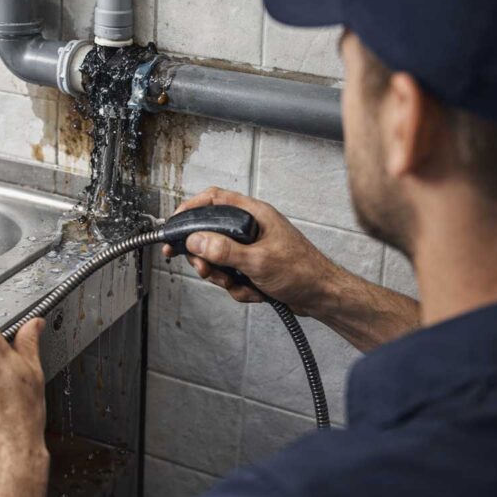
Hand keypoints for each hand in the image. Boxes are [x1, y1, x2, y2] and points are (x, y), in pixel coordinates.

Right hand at [162, 187, 343, 316]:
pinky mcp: (252, 266)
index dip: (190, 209)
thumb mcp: (258, 261)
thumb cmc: (303, 271)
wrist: (322, 296)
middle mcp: (250, 228)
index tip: (174, 226)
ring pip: (217, 260)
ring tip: (240, 284)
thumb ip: (224, 251)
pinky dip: (238, 288)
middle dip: (206, 258)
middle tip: (206, 269)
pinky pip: (230, 275)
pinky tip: (254, 291)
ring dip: (223, 277)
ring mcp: (250, 247)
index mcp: (253, 215)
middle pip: (209, 235)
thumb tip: (195, 240)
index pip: (213, 200)